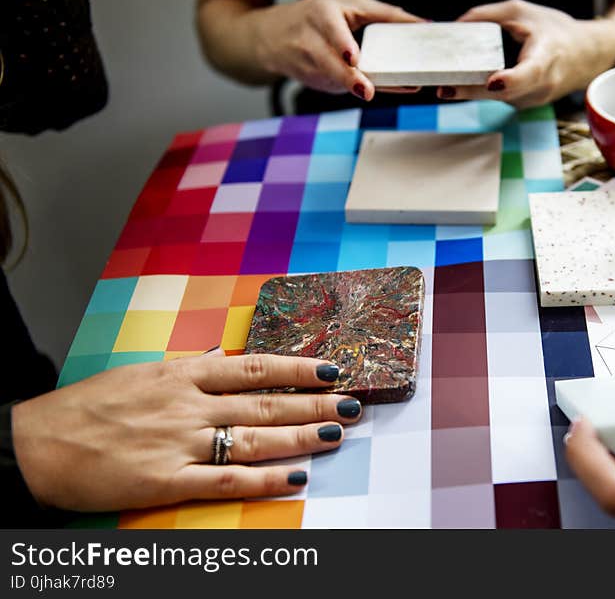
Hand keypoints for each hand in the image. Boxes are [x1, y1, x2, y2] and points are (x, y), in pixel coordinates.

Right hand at [11, 354, 361, 511]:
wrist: (38, 444)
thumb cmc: (89, 406)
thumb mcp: (142, 372)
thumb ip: (190, 370)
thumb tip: (226, 360)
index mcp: (182, 374)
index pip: (254, 366)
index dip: (296, 368)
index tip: (330, 369)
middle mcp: (188, 404)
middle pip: (266, 401)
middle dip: (314, 402)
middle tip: (352, 403)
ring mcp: (180, 443)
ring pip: (256, 437)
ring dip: (302, 435)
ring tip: (337, 434)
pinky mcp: (168, 481)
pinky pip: (227, 481)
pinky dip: (265, 480)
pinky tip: (296, 477)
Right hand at [248, 0, 422, 99]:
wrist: (273, 37)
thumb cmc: (319, 16)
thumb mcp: (349, 6)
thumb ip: (385, 15)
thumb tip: (423, 25)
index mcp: (321, 15)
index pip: (332, 30)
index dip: (342, 45)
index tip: (353, 58)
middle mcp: (310, 40)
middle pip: (330, 62)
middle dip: (348, 77)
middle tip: (367, 90)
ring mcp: (308, 65)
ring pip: (332, 79)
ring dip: (350, 87)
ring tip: (368, 92)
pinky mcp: (312, 81)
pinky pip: (336, 87)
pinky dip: (351, 88)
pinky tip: (367, 89)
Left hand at [437, 0, 614, 108]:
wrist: (585, 56)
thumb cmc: (554, 31)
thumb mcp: (521, 12)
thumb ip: (487, 15)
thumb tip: (456, 26)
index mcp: (546, 56)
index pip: (530, 72)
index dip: (511, 79)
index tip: (493, 83)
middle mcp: (542, 84)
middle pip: (503, 93)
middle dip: (472, 92)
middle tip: (444, 89)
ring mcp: (534, 99)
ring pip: (497, 98)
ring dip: (473, 91)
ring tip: (448, 84)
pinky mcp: (525, 104)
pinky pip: (499, 98)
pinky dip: (483, 90)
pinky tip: (470, 80)